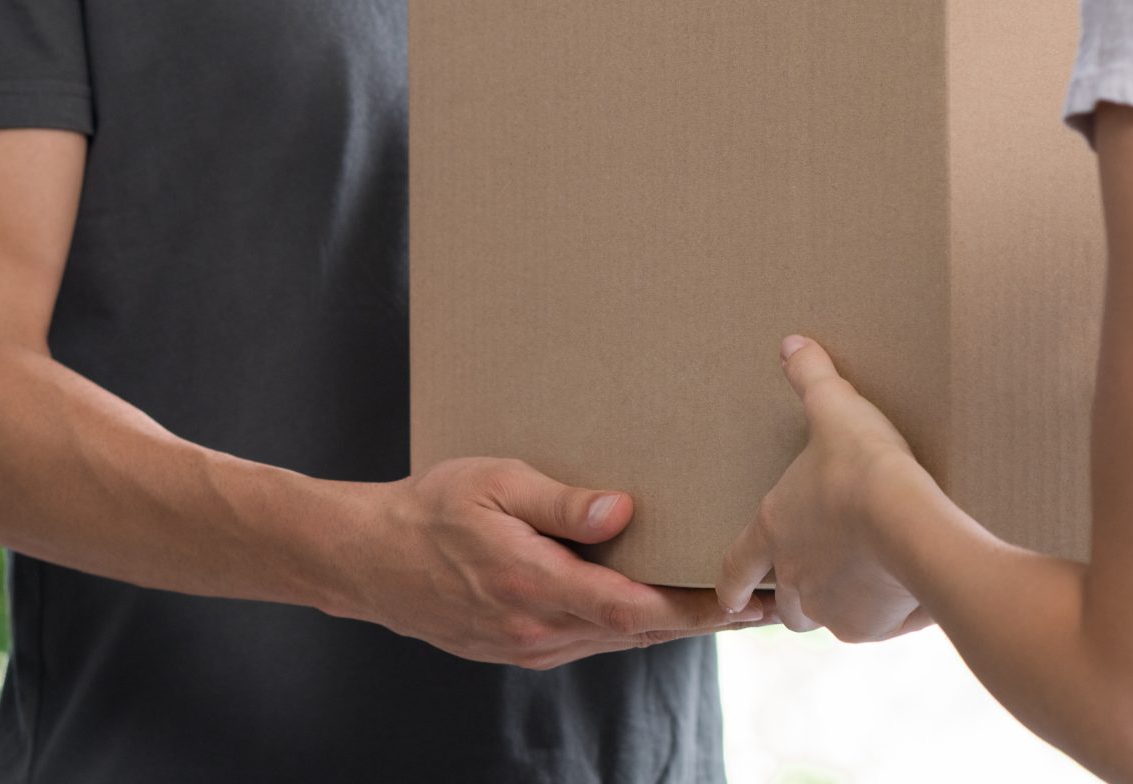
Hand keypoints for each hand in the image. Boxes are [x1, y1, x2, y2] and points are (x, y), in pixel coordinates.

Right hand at [347, 457, 767, 668]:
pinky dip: (634, 627)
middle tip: (765, 600)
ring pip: (619, 640)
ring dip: (674, 625)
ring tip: (731, 605)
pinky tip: (659, 609)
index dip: (696, 609)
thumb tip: (622, 511)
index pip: (636, 608)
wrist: (367, 559)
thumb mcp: (495, 484)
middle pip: (640, 632)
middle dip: (705, 619)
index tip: (745, 599)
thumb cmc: (430, 509)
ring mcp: (530, 646)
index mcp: (536, 586)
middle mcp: (539, 629)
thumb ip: (561, 501)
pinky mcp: (521, 647)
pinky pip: (592, 640)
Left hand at [716, 335, 936, 642]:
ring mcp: (830, 608)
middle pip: (784, 605)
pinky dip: (888, 613)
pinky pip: (876, 626)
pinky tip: (910, 591)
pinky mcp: (869, 628)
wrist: (910, 523)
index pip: (736, 566)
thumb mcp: (836, 409)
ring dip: (840, 606)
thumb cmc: (863, 465)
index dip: (731, 583)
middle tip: (819, 581)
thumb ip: (813, 378)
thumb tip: (793, 343)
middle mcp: (794, 578)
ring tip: (869, 584)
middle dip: (795, 599)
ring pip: (827, 619)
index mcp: (774, 530)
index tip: (728, 601)